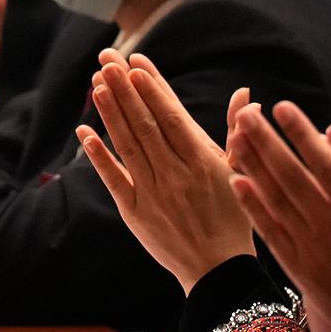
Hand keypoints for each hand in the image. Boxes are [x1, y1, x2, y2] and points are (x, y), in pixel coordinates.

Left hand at [76, 52, 252, 291]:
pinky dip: (99, 155)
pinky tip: (85, 131)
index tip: (136, 62)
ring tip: (96, 84)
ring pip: (128, 146)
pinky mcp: (135, 213)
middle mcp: (175, 174)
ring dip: (111, 114)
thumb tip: (245, 94)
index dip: (153, 87)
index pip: (173, 115)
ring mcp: (153, 193)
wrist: (219, 271)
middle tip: (108, 60)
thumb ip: (238, 131)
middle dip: (125, 90)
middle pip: (146, 124)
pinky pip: (114, 179)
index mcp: (202, 161)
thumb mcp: (242, 172)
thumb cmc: (235, 217)